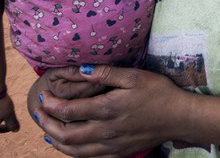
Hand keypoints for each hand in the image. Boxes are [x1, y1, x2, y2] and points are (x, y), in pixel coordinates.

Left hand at [32, 65, 182, 156]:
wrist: (180, 117)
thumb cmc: (159, 92)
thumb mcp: (134, 76)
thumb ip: (105, 74)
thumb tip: (81, 69)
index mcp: (107, 109)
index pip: (68, 111)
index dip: (50, 105)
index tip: (42, 96)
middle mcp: (106, 131)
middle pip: (66, 135)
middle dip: (47, 124)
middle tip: (38, 113)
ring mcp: (112, 146)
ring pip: (74, 151)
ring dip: (56, 141)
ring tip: (46, 130)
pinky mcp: (118, 153)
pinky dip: (73, 153)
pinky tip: (69, 146)